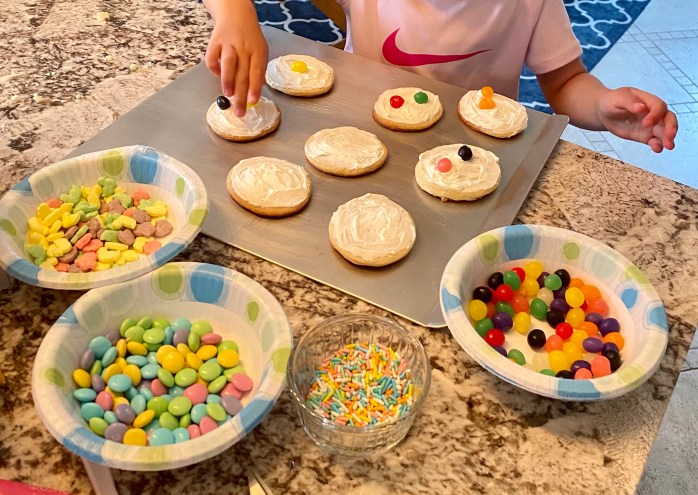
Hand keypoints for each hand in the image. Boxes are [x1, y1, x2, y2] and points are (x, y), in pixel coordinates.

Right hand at [204, 1, 267, 116]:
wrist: (236, 14)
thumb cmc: (250, 37)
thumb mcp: (261, 50)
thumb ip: (259, 69)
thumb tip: (258, 89)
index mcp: (257, 50)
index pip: (257, 72)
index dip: (255, 88)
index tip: (252, 102)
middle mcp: (243, 47)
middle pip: (242, 74)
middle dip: (241, 95)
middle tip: (239, 111)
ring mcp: (228, 44)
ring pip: (228, 64)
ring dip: (227, 81)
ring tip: (228, 95)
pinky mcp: (215, 42)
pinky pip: (212, 57)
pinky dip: (213, 68)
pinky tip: (217, 76)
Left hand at [598, 87, 677, 152]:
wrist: (604, 112)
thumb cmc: (612, 101)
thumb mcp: (618, 98)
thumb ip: (629, 102)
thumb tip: (641, 108)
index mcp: (648, 101)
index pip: (659, 106)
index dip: (655, 115)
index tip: (645, 124)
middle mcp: (653, 113)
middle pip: (668, 118)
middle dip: (671, 127)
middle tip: (670, 136)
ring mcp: (650, 126)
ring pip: (664, 131)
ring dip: (668, 138)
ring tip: (669, 146)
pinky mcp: (644, 136)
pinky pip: (654, 141)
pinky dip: (657, 145)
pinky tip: (657, 149)